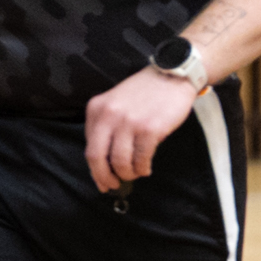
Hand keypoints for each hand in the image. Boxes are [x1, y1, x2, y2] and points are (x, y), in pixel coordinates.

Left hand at [84, 68, 202, 194]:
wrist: (171, 75)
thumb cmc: (144, 92)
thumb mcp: (115, 103)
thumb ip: (107, 127)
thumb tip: (104, 161)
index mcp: (97, 109)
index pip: (89, 147)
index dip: (95, 169)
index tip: (101, 180)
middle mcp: (109, 115)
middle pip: (97, 157)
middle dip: (104, 177)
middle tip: (113, 185)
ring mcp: (129, 122)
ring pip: (120, 161)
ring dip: (127, 174)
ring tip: (134, 173)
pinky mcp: (149, 129)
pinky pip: (141, 159)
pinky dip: (142, 168)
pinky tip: (145, 168)